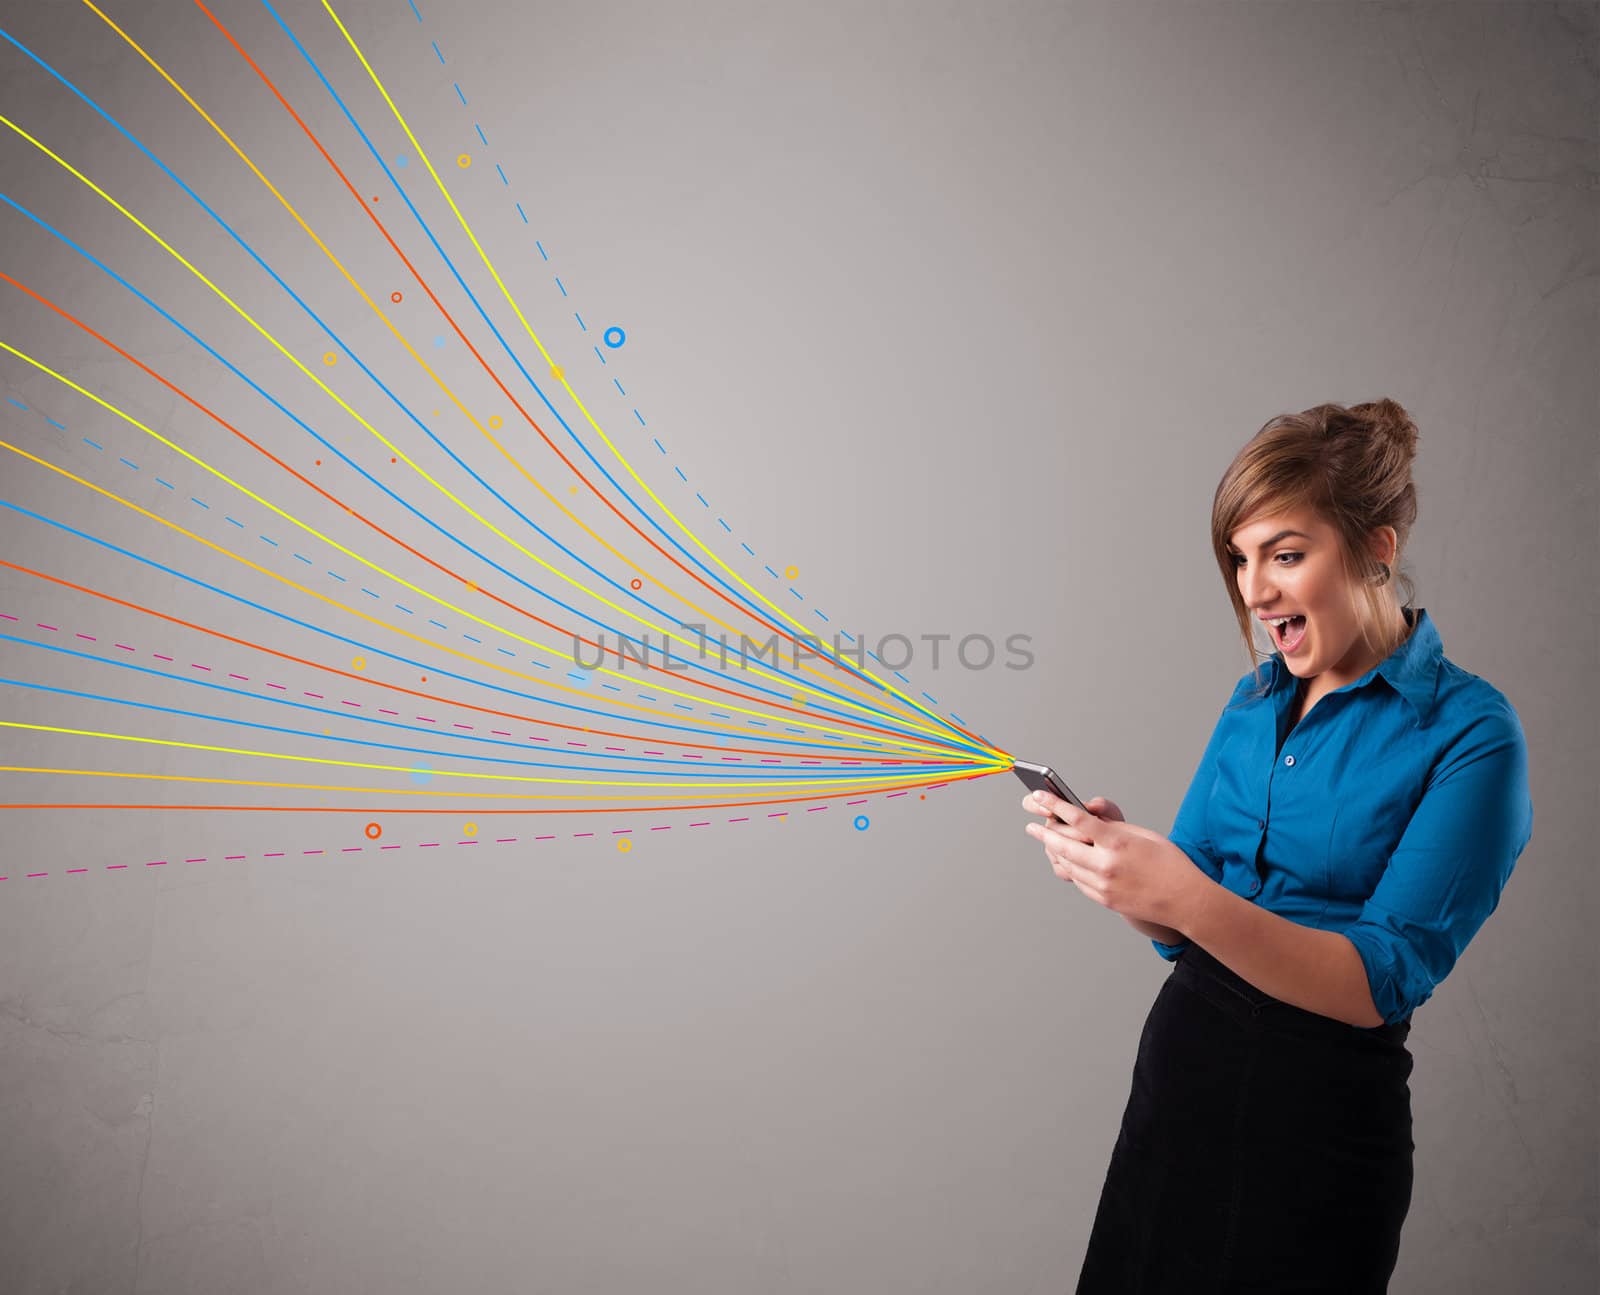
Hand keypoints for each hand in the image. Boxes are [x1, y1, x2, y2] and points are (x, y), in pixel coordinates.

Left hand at [1019, 789, 1200, 928]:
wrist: (1185, 901)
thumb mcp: (1143, 835)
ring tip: (1045, 841)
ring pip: (1067, 865)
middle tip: (1031, 825)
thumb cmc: (1170, 863)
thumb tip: (1089, 821)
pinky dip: (1069, 868)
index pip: (1078, 821)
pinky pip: (1078, 881)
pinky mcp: (1104, 900)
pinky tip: (1066, 860)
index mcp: (1118, 843)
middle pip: (1063, 845)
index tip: (1039, 796)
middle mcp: (1106, 865)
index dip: (1054, 806)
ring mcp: (1103, 885)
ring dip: (1053, 851)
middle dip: (1044, 833)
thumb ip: (1113, 828)